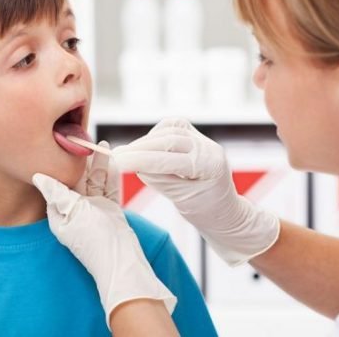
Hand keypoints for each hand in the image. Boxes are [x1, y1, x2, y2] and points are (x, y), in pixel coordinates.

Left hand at [32, 142, 175, 328]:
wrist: (122, 260)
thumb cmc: (93, 240)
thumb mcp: (72, 213)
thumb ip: (57, 193)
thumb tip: (37, 176)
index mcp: (60, 213)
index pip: (56, 183)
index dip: (58, 164)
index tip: (59, 144)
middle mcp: (75, 210)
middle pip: (77, 179)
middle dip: (80, 161)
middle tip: (83, 138)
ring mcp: (94, 210)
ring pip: (95, 181)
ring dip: (98, 164)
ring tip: (100, 144)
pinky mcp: (110, 210)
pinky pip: (110, 188)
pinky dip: (111, 174)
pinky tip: (112, 159)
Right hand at [112, 118, 279, 265]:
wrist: (223, 210)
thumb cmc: (205, 211)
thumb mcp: (182, 200)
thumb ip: (160, 180)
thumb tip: (135, 165)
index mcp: (210, 166)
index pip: (169, 159)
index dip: (140, 159)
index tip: (117, 161)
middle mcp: (208, 148)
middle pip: (168, 140)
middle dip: (139, 148)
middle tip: (115, 157)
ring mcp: (203, 140)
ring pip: (168, 130)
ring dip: (145, 142)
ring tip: (126, 155)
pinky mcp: (195, 136)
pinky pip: (171, 128)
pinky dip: (154, 136)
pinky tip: (144, 148)